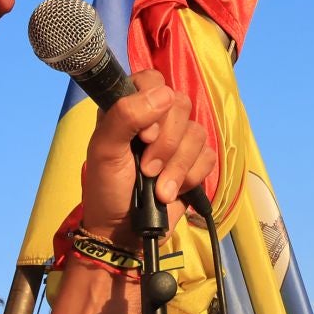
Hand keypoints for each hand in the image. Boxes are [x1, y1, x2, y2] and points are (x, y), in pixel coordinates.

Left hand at [80, 69, 216, 246]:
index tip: (142, 137)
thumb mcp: (104, 151)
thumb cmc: (107, 189)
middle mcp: (156, 119)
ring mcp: (177, 141)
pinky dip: (192, 177)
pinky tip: (173, 190)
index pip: (154, 81)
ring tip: (158, 189)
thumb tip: (163, 94)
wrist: (124, 232)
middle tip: (147, 169)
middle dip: (166, 145)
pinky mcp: (194, 163)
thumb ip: (125, 116)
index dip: (155, 106)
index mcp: (129, 107)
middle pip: (181, 106)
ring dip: (177, 168)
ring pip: (197, 133)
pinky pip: (208, 156)